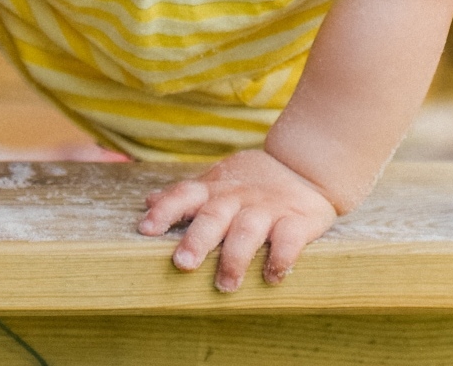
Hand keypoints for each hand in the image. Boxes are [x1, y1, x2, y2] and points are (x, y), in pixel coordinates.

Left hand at [139, 148, 338, 290]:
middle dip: (198, 239)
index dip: (165, 210)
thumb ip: (187, 194)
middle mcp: (237, 198)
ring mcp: (267, 209)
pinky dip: (281, 258)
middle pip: (214, 216)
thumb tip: (147, 200)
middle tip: (182, 263)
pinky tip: (272, 276)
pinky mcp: (297, 221)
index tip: (146, 229)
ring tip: (226, 285)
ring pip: (248, 230)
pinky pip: (289, 240)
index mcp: (215, 189)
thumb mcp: (219, 181)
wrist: (306, 167)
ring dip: (235, 258)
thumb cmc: (252, 182)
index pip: (184, 195)